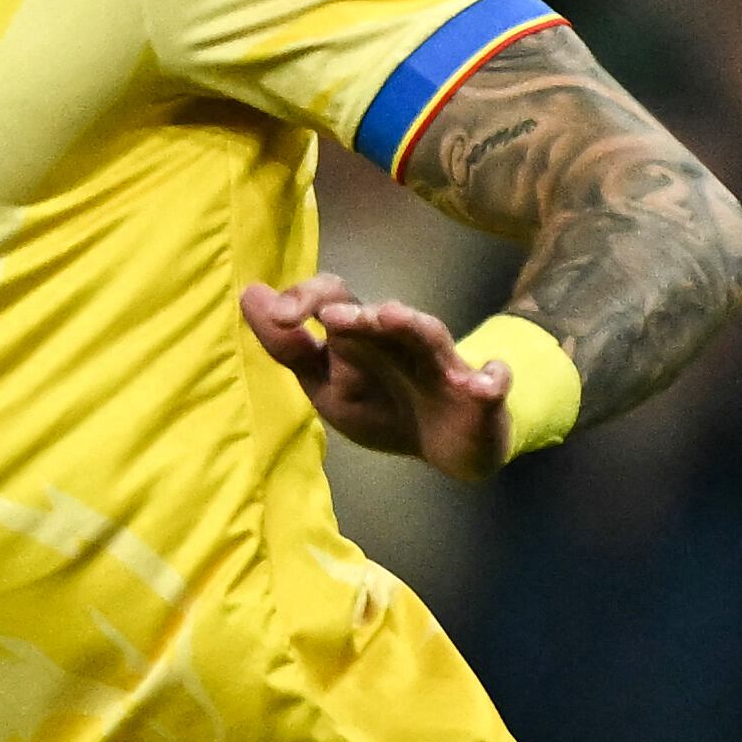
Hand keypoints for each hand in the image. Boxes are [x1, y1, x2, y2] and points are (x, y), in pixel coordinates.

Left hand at [240, 274, 513, 480]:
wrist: (444, 447)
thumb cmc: (380, 404)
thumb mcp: (326, 384)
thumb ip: (289, 346)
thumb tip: (250, 294)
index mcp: (360, 335)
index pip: (333, 297)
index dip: (305, 298)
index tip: (278, 314)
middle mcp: (400, 340)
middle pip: (380, 314)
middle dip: (358, 315)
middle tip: (334, 316)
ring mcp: (443, 365)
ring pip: (430, 338)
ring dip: (413, 326)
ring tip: (393, 318)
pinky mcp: (481, 395)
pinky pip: (492, 383)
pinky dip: (492, 379)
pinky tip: (486, 381)